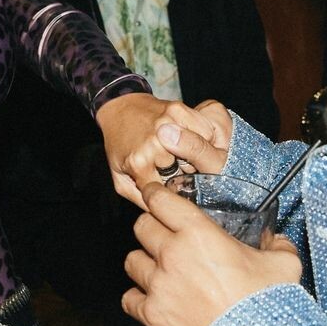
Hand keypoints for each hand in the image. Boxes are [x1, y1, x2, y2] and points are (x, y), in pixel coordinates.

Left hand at [97, 94, 228, 206]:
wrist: (119, 109)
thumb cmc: (120, 145)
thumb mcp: (121, 179)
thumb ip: (140, 200)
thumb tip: (164, 215)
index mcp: (140, 163)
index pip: (171, 191)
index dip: (178, 195)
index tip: (180, 195)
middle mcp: (155, 143)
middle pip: (190, 172)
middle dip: (189, 176)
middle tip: (184, 174)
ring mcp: (169, 125)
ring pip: (202, 153)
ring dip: (200, 158)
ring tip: (190, 159)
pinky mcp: (181, 110)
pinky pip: (207, 131)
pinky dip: (206, 138)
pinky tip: (196, 143)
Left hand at [122, 179, 301, 325]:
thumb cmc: (270, 306)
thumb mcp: (284, 265)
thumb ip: (278, 245)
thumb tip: (277, 240)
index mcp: (199, 233)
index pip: (160, 200)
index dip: (155, 195)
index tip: (154, 196)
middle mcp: (172, 254)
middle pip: (141, 226)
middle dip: (151, 229)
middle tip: (163, 238)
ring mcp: (159, 285)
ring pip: (132, 261)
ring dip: (144, 264)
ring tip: (160, 273)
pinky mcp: (151, 314)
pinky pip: (129, 299)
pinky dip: (138, 300)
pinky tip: (155, 302)